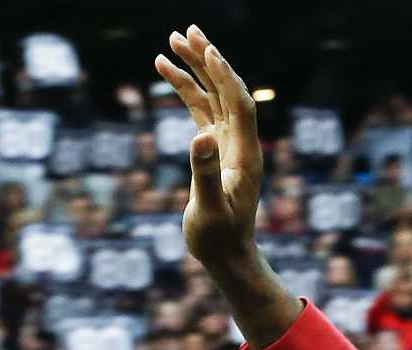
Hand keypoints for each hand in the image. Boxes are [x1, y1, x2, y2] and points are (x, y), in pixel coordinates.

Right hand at [155, 27, 262, 268]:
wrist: (227, 256)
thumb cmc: (219, 240)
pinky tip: (165, 72)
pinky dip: (184, 90)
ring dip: (193, 68)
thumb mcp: (210, 210)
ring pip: (211, 95)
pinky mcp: (212, 148)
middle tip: (185, 31)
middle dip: (207, 59)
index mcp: (246, 153)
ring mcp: (226, 142)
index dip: (225, 76)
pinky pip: (199, 110)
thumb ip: (206, 173)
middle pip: (226, 89)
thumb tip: (200, 138)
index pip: (240, 103)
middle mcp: (240, 142)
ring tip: (169, 43)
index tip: (207, 51)